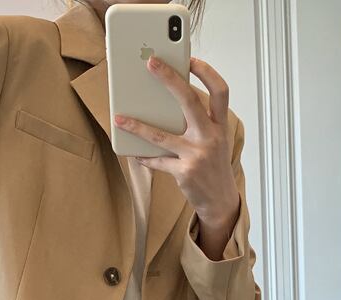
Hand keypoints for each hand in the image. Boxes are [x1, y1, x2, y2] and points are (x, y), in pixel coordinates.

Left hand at [113, 56, 239, 255]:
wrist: (220, 200)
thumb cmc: (213, 165)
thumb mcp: (215, 141)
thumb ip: (199, 123)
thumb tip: (167, 105)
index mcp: (220, 126)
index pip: (220, 91)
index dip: (207, 72)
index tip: (190, 59)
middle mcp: (211, 137)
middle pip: (189, 101)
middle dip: (170, 79)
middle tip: (151, 64)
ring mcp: (197, 155)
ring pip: (162, 136)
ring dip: (138, 126)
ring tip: (120, 119)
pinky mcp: (184, 172)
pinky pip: (158, 161)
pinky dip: (144, 157)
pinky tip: (134, 153)